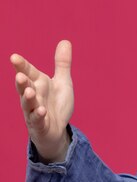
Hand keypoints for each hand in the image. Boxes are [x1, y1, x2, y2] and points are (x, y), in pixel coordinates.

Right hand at [10, 40, 73, 162]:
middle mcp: (33, 95)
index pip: (28, 72)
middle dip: (21, 81)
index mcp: (38, 83)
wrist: (55, 130)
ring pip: (28, 104)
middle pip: (25, 87)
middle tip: (20, 75)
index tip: (14, 57)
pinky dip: (39, 115)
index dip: (22, 66)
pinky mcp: (40, 124)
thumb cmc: (56, 104)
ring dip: (28, 98)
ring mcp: (34, 110)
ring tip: (29, 92)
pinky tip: (42, 110)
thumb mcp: (62, 82)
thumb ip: (62, 64)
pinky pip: (38, 120)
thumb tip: (65, 41)